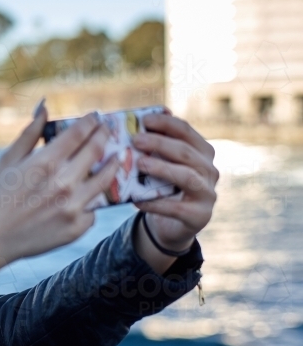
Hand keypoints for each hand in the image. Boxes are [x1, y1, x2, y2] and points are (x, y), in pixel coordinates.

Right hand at [0, 98, 121, 261]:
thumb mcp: (7, 160)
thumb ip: (29, 133)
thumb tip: (44, 106)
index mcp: (46, 162)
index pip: (80, 132)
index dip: (91, 121)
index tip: (96, 116)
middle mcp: (64, 183)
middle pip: (97, 150)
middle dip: (104, 136)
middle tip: (107, 131)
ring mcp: (73, 207)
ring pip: (106, 179)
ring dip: (113, 164)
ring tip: (115, 157)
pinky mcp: (77, 227)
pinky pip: (94, 208)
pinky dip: (92, 199)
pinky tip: (88, 194)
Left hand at [130, 112, 218, 253]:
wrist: (171, 225)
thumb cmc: (163, 188)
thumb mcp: (162, 165)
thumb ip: (155, 148)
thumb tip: (135, 126)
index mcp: (202, 152)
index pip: (186, 131)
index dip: (166, 124)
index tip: (143, 120)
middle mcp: (209, 170)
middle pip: (186, 152)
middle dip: (160, 144)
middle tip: (135, 140)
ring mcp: (207, 194)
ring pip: (187, 176)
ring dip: (162, 168)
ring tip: (139, 164)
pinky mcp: (199, 216)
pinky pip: (176, 208)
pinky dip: (155, 203)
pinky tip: (135, 200)